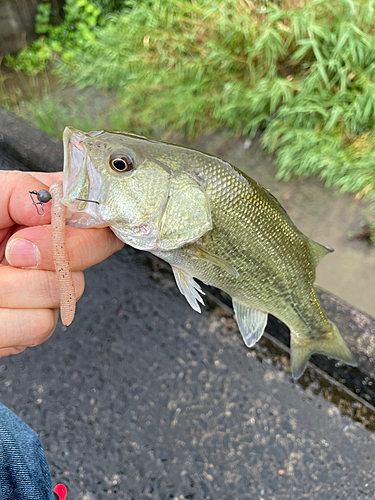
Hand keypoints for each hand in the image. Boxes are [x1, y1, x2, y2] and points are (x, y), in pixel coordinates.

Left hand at [0, 171, 123, 357]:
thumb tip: (55, 208)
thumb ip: (20, 189)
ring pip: (64, 294)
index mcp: (45, 215)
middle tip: (10, 250)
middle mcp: (52, 252)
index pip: (100, 217)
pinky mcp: (28, 325)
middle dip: (50, 253)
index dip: (88, 223)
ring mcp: (44, 291)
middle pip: (93, 255)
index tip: (49, 226)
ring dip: (14, 288)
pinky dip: (4, 320)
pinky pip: (37, 326)